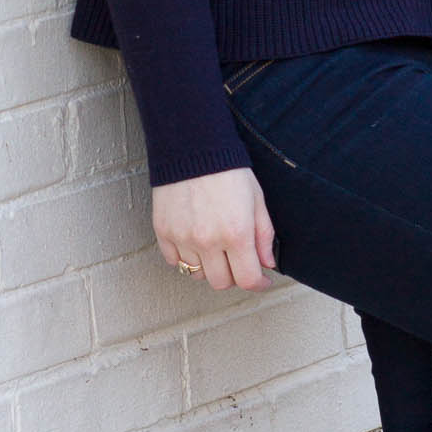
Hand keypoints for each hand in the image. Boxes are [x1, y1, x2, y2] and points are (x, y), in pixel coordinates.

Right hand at [152, 167, 276, 292]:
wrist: (193, 147)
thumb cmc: (229, 170)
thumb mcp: (256, 200)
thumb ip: (264, 235)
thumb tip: (267, 264)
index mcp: (236, 233)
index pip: (248, 279)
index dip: (259, 284)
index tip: (261, 279)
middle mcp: (208, 241)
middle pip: (221, 282)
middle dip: (234, 275)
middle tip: (237, 261)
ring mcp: (183, 238)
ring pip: (197, 274)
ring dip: (209, 267)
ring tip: (215, 248)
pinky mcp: (164, 232)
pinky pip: (175, 261)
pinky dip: (186, 258)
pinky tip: (195, 243)